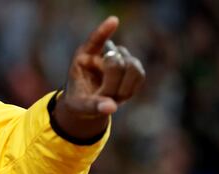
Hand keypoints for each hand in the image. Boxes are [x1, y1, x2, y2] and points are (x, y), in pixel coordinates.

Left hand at [53, 16, 145, 138]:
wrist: (88, 103)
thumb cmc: (79, 101)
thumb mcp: (79, 106)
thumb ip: (93, 106)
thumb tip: (111, 108)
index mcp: (83, 58)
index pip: (94, 40)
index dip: (104, 31)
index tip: (113, 21)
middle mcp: (103, 54)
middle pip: (116, 61)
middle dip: (113, 83)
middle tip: (105, 95)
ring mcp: (120, 59)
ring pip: (132, 66)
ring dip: (124, 86)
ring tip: (113, 96)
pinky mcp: (132, 68)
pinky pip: (139, 75)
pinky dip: (131, 89)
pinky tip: (121, 95)